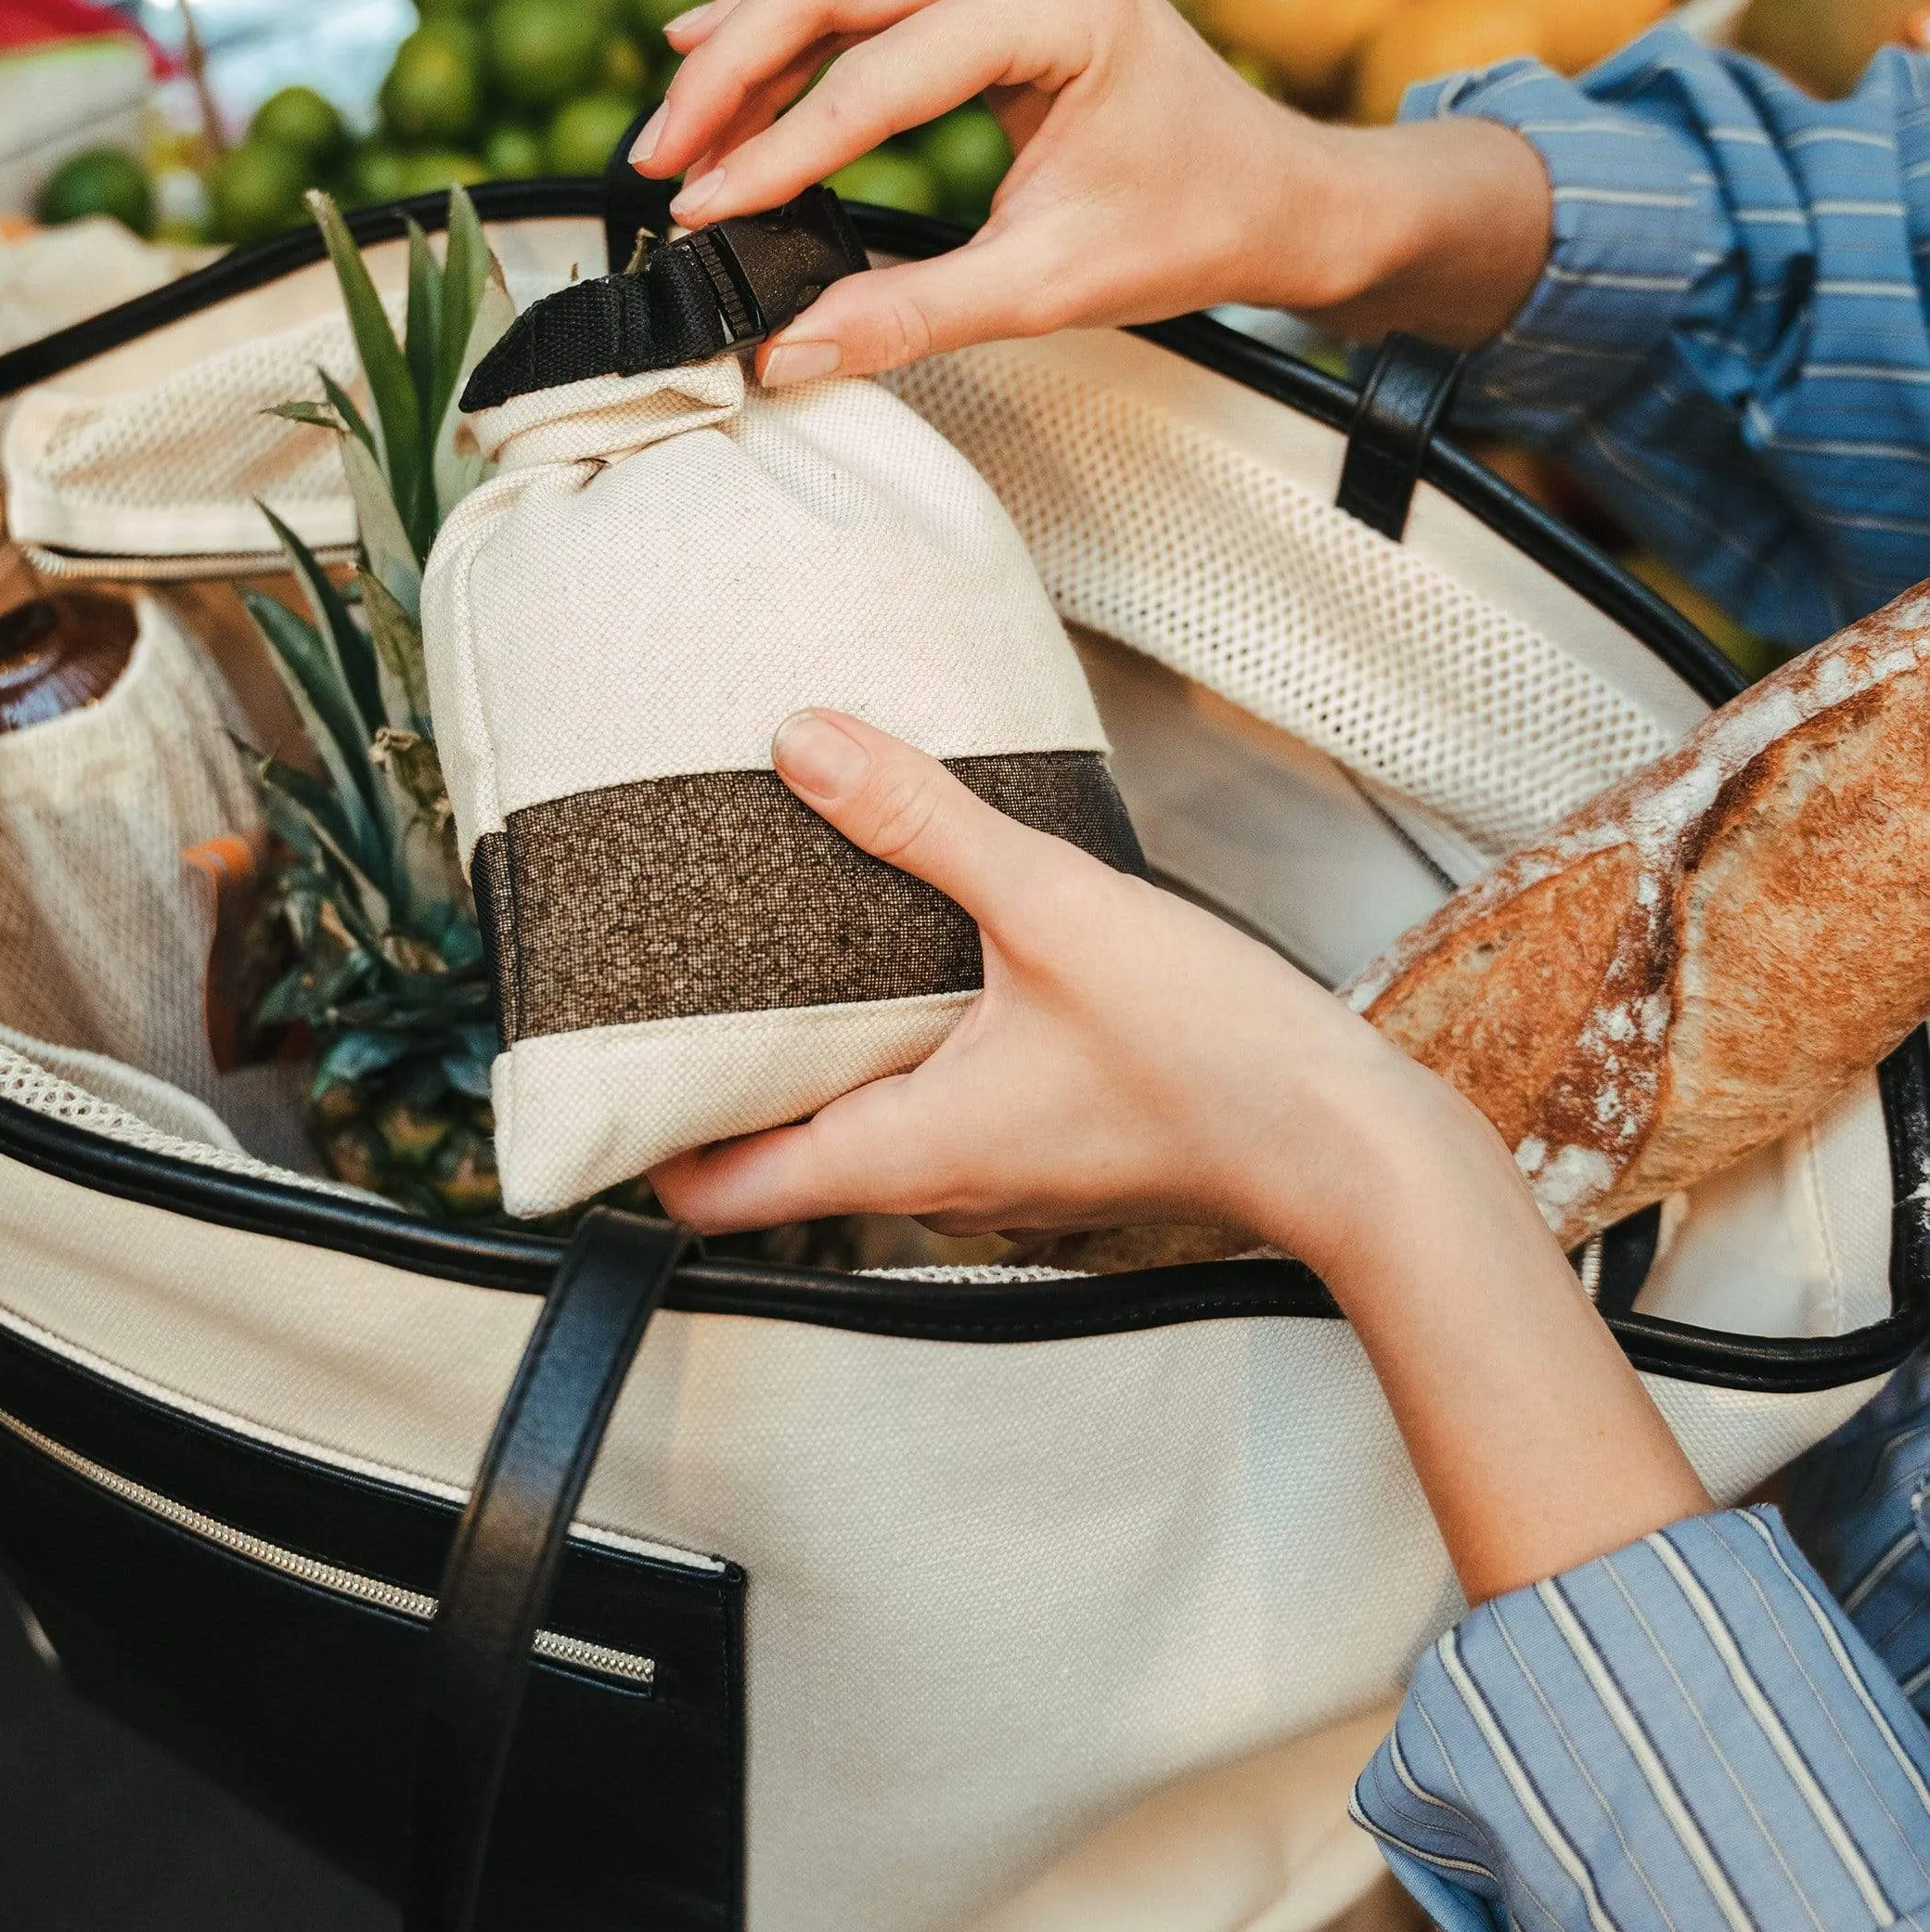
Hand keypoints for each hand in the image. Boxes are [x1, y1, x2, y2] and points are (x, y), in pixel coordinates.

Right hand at [631, 0, 1553, 384]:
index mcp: (1065, 0)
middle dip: (730, 73)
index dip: (778, 150)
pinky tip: (718, 62)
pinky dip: (790, 32)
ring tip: (673, 130)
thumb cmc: (1189, 227)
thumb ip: (911, 315)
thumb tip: (785, 352)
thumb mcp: (1048, 286)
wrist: (1276, 190)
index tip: (702, 212)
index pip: (882, 76)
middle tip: (658, 160)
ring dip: (745, 46)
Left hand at [651, 712, 1706, 1601]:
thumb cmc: (1210, 1054)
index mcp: (900, 1151)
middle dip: (712, 1065)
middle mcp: (931, 1178)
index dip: (634, 1140)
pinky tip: (904, 943)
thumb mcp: (1051, 909)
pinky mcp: (1043, 1133)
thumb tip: (802, 742)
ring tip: (764, 931)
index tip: (585, 1067)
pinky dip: (890, 1031)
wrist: (1347, 1135)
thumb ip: (921, 823)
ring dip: (808, 1039)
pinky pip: (929, 1091)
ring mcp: (990, 1166)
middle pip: (771, 1146)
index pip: (714, 1190)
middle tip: (658, 965)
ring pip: (853, 1113)